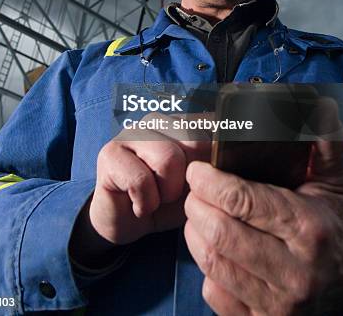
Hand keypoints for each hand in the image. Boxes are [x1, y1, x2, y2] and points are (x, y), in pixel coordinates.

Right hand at [89, 111, 210, 245]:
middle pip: (194, 139)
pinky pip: (141, 181)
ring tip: (156, 199)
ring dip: (166, 192)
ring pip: (168, 158)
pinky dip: (145, 203)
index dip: (216, 156)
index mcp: (182, 121)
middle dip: (189, 179)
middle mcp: (158, 120)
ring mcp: (131, 132)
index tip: (208, 179)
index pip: (212, 124)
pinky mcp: (109, 153)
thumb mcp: (199, 186)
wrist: (126, 223)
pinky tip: (139, 205)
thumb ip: (215, 167)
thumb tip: (233, 152)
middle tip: (174, 193)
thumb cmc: (165, 201)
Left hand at [184, 97, 342, 314]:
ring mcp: (277, 303)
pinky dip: (206, 269)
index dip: (209, 182)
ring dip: (195, 233)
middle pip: (219, 233)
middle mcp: (292, 271)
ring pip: (212, 263)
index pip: (242, 201)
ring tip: (200, 215)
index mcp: (307, 228)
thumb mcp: (336, 184)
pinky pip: (216, 294)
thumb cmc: (338, 229)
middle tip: (195, 192)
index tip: (197, 170)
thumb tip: (319, 104)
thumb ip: (325, 142)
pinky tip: (215, 250)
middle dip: (196, 206)